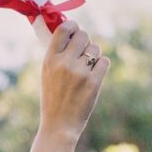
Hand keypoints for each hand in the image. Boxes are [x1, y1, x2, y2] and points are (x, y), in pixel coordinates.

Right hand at [38, 20, 109, 141]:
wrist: (59, 125)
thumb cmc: (53, 98)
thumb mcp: (47, 74)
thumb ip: (57, 53)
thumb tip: (71, 32)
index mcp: (50, 59)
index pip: (64, 29)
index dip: (73, 26)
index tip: (75, 29)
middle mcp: (64, 63)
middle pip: (84, 35)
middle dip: (86, 41)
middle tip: (83, 51)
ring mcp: (80, 72)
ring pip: (96, 48)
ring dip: (94, 55)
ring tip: (86, 68)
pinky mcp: (93, 82)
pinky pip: (104, 61)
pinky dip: (101, 67)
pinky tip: (93, 76)